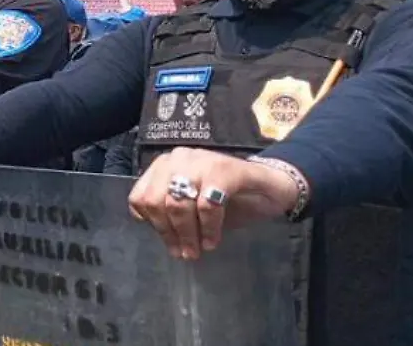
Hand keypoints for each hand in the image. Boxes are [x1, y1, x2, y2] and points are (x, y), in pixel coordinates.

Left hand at [127, 147, 300, 260]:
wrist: (272, 185)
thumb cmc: (228, 198)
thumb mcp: (193, 206)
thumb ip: (171, 213)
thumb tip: (161, 237)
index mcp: (165, 166)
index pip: (140, 196)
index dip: (151, 224)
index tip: (168, 242)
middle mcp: (179, 159)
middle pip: (155, 201)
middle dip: (167, 232)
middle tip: (184, 253)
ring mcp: (202, 161)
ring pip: (178, 204)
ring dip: (187, 234)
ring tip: (197, 250)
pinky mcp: (226, 170)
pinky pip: (207, 205)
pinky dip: (208, 228)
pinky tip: (213, 240)